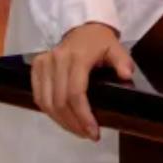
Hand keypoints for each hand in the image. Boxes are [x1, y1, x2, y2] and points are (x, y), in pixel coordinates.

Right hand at [31, 21, 133, 141]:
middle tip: (88, 135)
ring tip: (77, 131)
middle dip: (73, 123)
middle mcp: (56, 60)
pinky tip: (62, 120)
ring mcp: (43, 63)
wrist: (83, 27)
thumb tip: (126, 75)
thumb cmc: (100, 41)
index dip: (83, 116)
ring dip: (60, 121)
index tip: (93, 132)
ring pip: (46, 102)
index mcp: (77, 57)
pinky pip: (38, 96)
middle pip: (59, 101)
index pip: (75, 93)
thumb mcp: (116, 48)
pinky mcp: (36, 67)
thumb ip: (122, 61)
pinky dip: (48, 112)